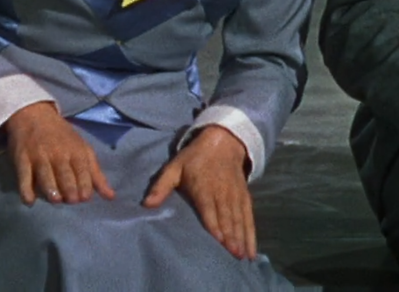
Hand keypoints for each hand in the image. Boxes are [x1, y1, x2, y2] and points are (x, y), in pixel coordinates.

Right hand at [2, 102, 114, 205]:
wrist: (34, 115)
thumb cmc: (62, 137)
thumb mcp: (82, 150)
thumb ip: (96, 175)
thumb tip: (111, 197)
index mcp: (76, 151)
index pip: (83, 171)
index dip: (85, 186)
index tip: (84, 198)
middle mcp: (58, 154)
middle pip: (65, 175)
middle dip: (70, 190)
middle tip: (71, 200)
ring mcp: (39, 156)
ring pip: (46, 176)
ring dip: (51, 189)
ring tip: (55, 199)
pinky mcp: (22, 159)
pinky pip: (24, 177)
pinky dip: (26, 190)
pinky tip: (30, 201)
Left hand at [144, 125, 255, 260]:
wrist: (222, 142)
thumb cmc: (195, 158)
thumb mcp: (175, 167)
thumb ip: (161, 186)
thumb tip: (146, 204)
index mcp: (204, 186)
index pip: (209, 208)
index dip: (215, 224)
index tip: (219, 240)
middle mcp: (222, 192)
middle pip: (227, 217)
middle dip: (232, 237)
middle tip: (234, 255)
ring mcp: (235, 195)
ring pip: (239, 219)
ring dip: (242, 238)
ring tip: (243, 256)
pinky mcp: (244, 197)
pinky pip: (248, 217)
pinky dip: (251, 233)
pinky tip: (251, 250)